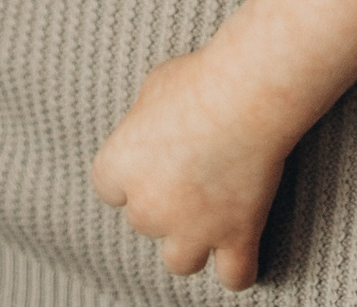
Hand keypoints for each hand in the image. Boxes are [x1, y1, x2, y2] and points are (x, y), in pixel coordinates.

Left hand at [92, 50, 284, 290]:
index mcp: (120, 167)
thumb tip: (156, 129)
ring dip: (190, 244)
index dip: (130, 175)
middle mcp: (149, 207)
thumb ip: (145, 121)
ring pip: (179, 261)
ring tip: (207, 220)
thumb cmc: (199, 79)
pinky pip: (234, 276)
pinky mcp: (237, 235)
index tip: (152, 160)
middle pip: (144, 221)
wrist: (247, 94)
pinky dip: (237, 269)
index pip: (109, 187)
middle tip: (192, 170)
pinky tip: (240, 253)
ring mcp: (193, 228)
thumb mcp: (154, 88)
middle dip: (164, 202)